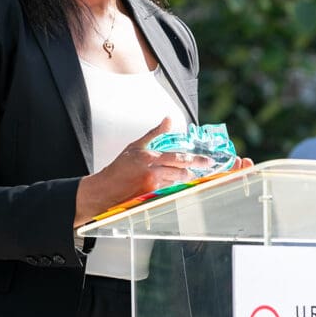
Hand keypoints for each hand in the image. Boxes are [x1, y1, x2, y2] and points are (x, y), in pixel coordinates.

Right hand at [74, 117, 193, 226]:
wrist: (106, 188)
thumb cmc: (120, 167)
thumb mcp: (137, 146)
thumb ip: (155, 133)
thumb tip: (168, 119)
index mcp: (151, 158)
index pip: (179, 158)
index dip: (196, 160)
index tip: (208, 161)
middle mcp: (153, 172)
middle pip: (181, 172)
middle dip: (192, 171)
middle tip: (203, 168)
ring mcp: (153, 186)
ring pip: (176, 182)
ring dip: (180, 178)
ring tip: (178, 174)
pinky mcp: (152, 197)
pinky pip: (168, 190)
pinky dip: (170, 186)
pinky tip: (166, 183)